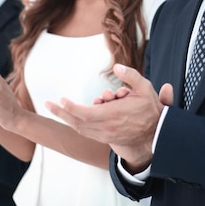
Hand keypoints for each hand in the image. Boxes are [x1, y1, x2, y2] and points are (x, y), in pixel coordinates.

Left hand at [46, 63, 167, 172]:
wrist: (156, 135)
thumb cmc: (150, 111)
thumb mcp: (145, 89)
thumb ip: (131, 76)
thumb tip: (117, 67)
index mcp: (112, 115)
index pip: (84, 113)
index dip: (70, 107)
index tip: (61, 99)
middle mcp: (105, 127)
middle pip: (77, 122)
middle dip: (61, 113)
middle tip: (48, 104)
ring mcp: (105, 134)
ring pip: (80, 128)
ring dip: (66, 119)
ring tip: (56, 109)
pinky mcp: (106, 138)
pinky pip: (86, 132)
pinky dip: (76, 125)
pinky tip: (70, 118)